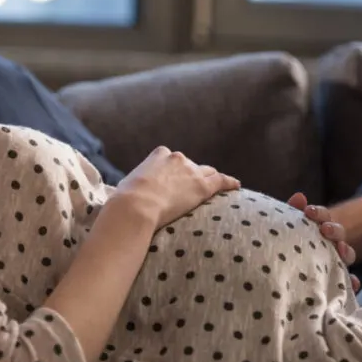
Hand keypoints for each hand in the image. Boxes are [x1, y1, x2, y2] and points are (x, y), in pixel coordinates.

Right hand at [116, 146, 240, 227]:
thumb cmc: (125, 201)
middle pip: (191, 166)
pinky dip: (229, 183)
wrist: (135, 207)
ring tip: (218, 186)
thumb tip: (124, 196)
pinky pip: (221, 181)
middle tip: (190, 190)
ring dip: (210, 179)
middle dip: (192, 175)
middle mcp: (177, 158)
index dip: (174, 170)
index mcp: (158, 155)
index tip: (173, 180)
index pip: (171, 159)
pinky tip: (236, 186)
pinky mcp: (201, 187)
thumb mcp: (127, 185)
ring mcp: (191, 171)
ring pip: (207, 173)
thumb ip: (133, 185)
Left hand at [288, 193, 359, 292]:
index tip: (308, 212)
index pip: (323, 217)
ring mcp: (335, 262)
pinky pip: (348, 282)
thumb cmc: (283, 246)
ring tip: (341, 252)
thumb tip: (300, 196)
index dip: (319, 213)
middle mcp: (329, 244)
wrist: (278, 276)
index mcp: (316, 229)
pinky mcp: (336, 281)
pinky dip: (352, 281)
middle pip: (338, 233)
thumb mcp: (285, 229)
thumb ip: (291, 213)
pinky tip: (353, 283)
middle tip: (325, 230)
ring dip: (347, 251)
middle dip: (334, 230)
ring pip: (348, 255)